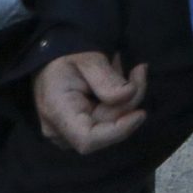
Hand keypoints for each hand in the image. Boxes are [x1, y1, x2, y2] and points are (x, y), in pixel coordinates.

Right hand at [32, 52, 148, 154]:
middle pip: (106, 128)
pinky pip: (105, 122)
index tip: (141, 113)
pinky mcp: (78, 129)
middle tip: (138, 70)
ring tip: (119, 68)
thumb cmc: (65, 53)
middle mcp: (59, 130)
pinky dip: (116, 102)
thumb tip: (129, 94)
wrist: (51, 56)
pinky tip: (114, 80)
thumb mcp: (87, 58)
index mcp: (57, 111)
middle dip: (128, 101)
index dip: (118, 130)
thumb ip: (106, 78)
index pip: (88, 139)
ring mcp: (67, 133)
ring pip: (109, 125)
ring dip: (124, 99)